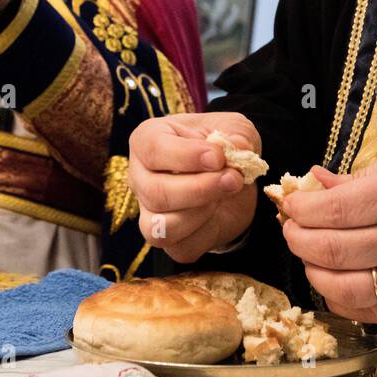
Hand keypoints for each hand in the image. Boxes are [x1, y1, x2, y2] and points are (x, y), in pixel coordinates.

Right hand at [127, 112, 260, 262]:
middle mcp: (139, 177)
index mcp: (147, 140)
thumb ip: (237, 135)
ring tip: (227, 193)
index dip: (187, 156)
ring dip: (201, 212)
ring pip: (160, 227)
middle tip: (234, 178)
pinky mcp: (167, 239)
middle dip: (200, 188)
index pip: (153, 149)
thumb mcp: (235, 128)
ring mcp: (148, 211)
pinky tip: (219, 213)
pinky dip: (207, 233)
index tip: (218, 157)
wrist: (232, 179)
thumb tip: (237, 148)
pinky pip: (181, 248)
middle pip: (155, 192)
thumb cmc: (222, 146)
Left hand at [281, 144, 376, 323]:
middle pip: (336, 250)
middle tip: (291, 231)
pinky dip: (341, 299)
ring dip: (315, 272)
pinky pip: (372, 310)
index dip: (302, 211)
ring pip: (348, 288)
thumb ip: (354, 180)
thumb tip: (309, 186)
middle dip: (299, 241)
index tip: (291, 208)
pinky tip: (332, 281)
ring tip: (309, 257)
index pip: (337, 210)